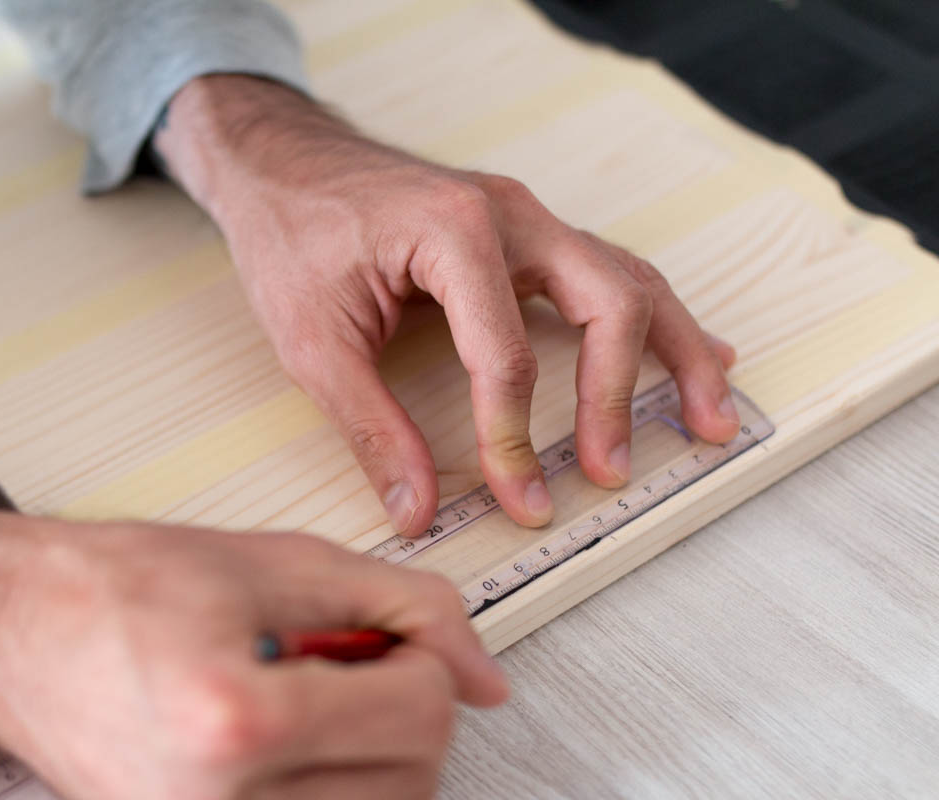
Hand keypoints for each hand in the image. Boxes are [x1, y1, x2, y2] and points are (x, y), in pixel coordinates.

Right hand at [0, 502, 507, 799]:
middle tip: (338, 662)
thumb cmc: (116, 588)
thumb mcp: (276, 564)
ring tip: (305, 699)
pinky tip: (289, 738)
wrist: (8, 632)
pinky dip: (330, 784)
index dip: (421, 659)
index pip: (422, 714)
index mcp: (238, 720)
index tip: (382, 637)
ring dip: (372, 753)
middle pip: (414, 779)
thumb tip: (485, 676)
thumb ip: (402, 606)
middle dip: (401, 708)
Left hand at [154, 76, 740, 536]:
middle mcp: (509, 215)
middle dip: (616, 394)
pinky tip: (692, 355)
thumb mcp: (312, 341)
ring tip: (711, 416)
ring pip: (628, 280)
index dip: (515, 440)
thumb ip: (370, 427)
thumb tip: (415, 510)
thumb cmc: (290, 234)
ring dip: (674, 351)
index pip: (506, 357)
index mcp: (454, 233)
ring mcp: (524, 218)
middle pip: (607, 301)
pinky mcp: (523, 234)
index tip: (519, 499)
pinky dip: (650, 321)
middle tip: (610, 469)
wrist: (280, 163)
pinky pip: (607, 273)